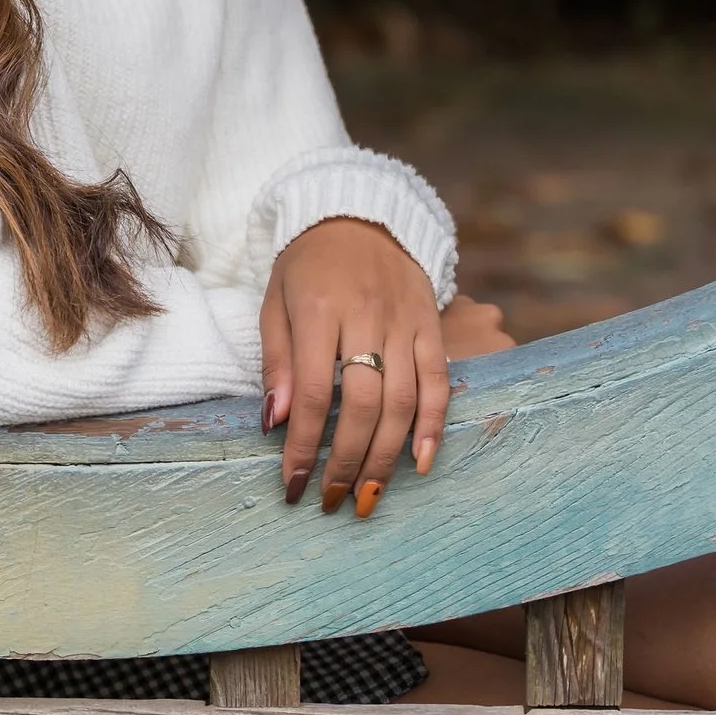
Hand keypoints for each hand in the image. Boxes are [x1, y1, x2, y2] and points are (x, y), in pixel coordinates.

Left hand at [259, 217, 445, 515]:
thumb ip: (277, 363)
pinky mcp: (432, 325)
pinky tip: (420, 463)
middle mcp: (368, 317)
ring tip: (368, 495)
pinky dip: (434, 425)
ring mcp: (405, 322)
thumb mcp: (275, 303)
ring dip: (387, 456)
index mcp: (319, 309)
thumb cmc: (308, 266)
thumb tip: (275, 422)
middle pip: (365, 405)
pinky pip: (440, 382)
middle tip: (332, 499)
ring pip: (405, 401)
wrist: (360, 215)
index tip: (294, 484)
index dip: (305, 445)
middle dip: (346, 460)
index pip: (316, 393)